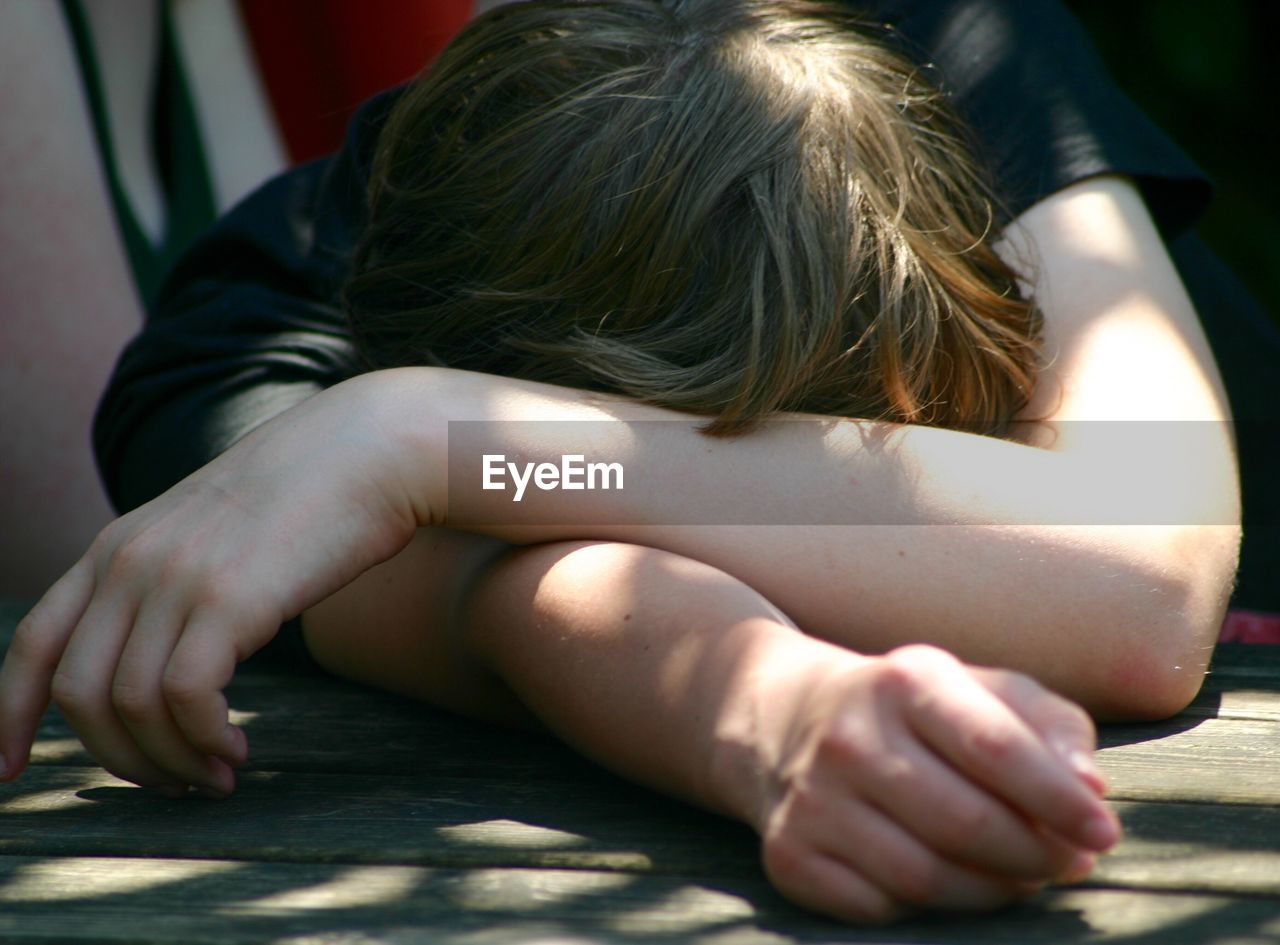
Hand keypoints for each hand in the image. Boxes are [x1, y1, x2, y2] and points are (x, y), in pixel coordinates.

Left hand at [0, 376, 420, 795]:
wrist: (369, 449)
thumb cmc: (310, 495)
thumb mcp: (213, 530)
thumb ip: (172, 577)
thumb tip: (166, 652)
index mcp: (118, 546)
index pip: (33, 642)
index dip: (7, 715)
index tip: (10, 770)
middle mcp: (131, 561)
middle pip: (78, 693)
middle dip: (119, 759)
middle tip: (175, 783)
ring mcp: (176, 577)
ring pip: (131, 707)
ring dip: (173, 761)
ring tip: (219, 774)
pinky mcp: (228, 597)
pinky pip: (187, 698)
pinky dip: (205, 741)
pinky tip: (237, 749)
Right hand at [756, 644, 1116, 923]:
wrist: (785, 717)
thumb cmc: (910, 709)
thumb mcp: (977, 688)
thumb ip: (1048, 725)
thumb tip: (1090, 788)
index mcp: (903, 681)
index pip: (994, 748)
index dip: (1059, 800)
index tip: (1102, 833)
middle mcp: (848, 736)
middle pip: (966, 825)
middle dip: (1035, 856)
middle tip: (1065, 863)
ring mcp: (812, 798)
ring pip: (926, 879)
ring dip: (990, 892)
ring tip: (1017, 876)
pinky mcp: (789, 852)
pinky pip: (878, 908)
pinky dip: (925, 910)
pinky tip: (942, 880)